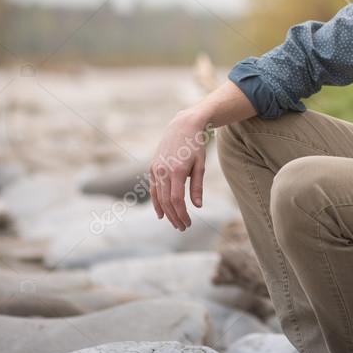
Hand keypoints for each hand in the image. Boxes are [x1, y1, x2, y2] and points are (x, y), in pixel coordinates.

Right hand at [149, 110, 209, 230]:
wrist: (182, 125)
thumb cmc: (195, 145)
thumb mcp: (200, 165)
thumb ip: (197, 186)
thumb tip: (197, 206)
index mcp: (177, 171)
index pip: (176, 200)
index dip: (181, 215)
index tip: (188, 224)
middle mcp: (163, 171)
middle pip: (166, 201)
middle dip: (174, 217)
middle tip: (182, 227)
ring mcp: (156, 169)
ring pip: (158, 197)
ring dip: (165, 212)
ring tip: (174, 223)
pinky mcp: (153, 167)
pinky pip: (153, 188)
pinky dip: (156, 202)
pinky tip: (161, 213)